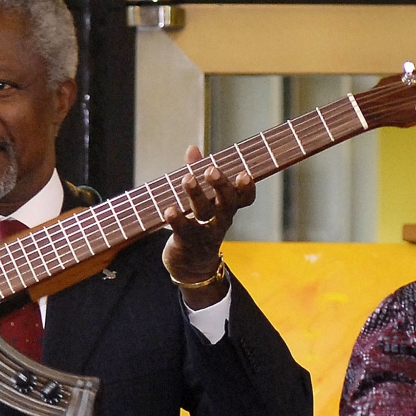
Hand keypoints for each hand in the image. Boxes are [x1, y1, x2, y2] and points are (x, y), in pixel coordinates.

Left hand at [162, 145, 255, 309]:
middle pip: (227, 202)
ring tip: (187, 178)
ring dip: (196, 194)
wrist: (190, 266)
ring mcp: (204, 232)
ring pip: (204, 213)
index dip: (246, 188)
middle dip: (221, 186)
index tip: (245, 174)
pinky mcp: (186, 242)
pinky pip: (183, 230)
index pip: (244, 198)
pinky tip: (169, 209)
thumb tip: (192, 149)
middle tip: (212, 170)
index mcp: (227, 208)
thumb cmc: (198, 225)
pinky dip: (177, 219)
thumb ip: (196, 173)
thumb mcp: (200, 199)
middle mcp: (220, 220)